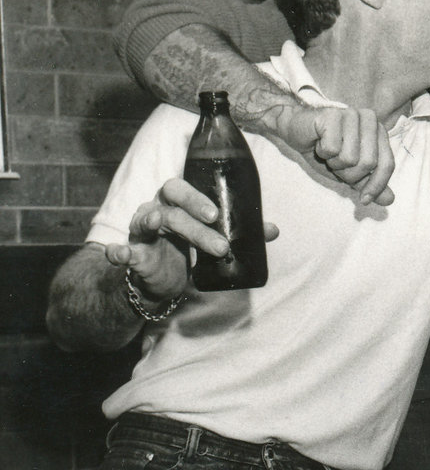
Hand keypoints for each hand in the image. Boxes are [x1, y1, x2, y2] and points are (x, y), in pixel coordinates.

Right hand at [104, 177, 278, 299]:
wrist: (156, 281)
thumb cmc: (184, 250)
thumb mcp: (209, 239)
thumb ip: (238, 233)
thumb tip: (273, 230)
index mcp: (175, 204)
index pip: (182, 188)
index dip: (196, 197)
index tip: (217, 213)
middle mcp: (155, 210)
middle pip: (170, 203)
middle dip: (191, 215)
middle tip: (216, 233)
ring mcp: (140, 231)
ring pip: (149, 221)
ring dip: (161, 225)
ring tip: (166, 227)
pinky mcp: (132, 256)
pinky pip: (121, 250)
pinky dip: (118, 252)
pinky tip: (119, 254)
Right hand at [278, 104, 395, 205]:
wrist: (297, 131)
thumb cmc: (325, 151)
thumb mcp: (349, 172)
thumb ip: (369, 183)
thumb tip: (390, 200)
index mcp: (379, 130)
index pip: (387, 164)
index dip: (377, 185)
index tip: (364, 199)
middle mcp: (369, 119)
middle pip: (368, 163)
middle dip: (349, 174)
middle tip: (337, 164)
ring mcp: (351, 114)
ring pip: (350, 158)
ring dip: (334, 163)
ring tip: (328, 153)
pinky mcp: (332, 115)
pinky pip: (332, 149)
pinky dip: (323, 153)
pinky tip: (319, 143)